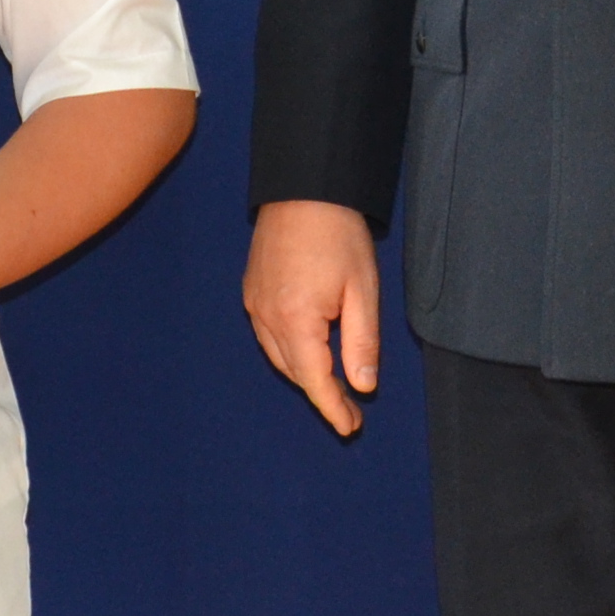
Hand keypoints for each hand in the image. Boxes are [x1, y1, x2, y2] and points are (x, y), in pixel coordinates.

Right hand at [243, 200, 382, 436]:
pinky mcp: (251, 291)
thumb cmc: (338, 234)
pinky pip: (268, 336)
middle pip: (295, 372)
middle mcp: (267, 317)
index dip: (333, 408)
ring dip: (305, 374)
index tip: (351, 427)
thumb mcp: (362, 289)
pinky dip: (288, 351)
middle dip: (322, 393)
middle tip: (351, 409)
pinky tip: (308, 350)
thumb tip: (363, 385)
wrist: (304, 188)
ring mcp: (254, 304)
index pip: (315, 380)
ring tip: (333, 385)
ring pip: (278, 357)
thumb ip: (362, 341)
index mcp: (296, 320)